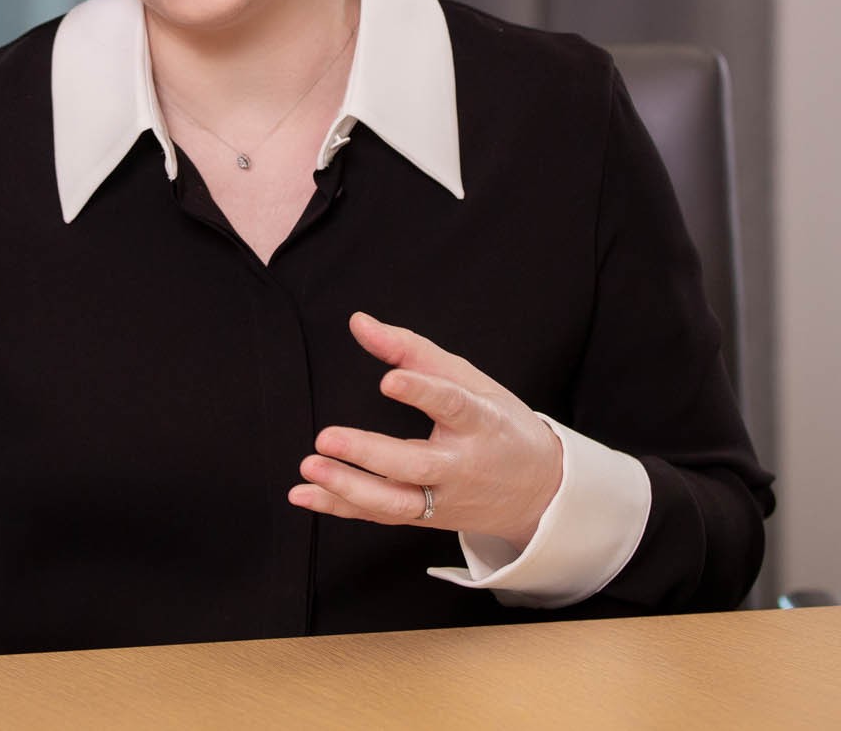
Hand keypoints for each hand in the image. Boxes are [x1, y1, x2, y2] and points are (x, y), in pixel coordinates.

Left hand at [288, 313, 563, 549]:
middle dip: (370, 454)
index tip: (388, 381)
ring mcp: (444, 499)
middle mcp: (462, 466)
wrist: (537, 490)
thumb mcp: (468, 380)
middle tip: (325, 437)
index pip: (453, 405)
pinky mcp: (426, 518)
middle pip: (417, 466)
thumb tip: (358, 322)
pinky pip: (379, 517)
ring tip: (309, 466)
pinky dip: (339, 507)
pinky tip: (302, 493)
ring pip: (397, 504)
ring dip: (349, 488)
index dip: (422, 392)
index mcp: (481, 422)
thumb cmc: (496, 423)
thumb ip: (411, 350)